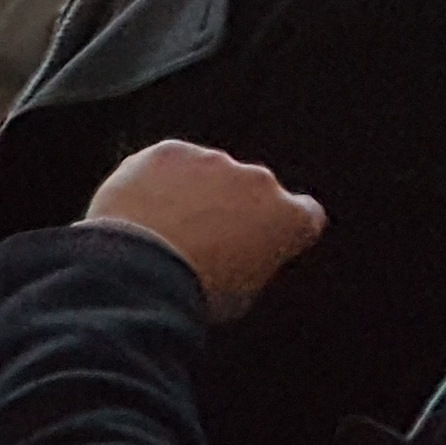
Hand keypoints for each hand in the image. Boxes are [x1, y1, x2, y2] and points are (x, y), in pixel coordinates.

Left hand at [84, 139, 328, 319]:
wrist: (140, 270)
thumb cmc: (196, 293)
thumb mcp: (243, 292)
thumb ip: (252, 259)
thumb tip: (238, 252)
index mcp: (289, 219)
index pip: (305, 214)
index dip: (283, 225)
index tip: (264, 236)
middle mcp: (260, 181)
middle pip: (253, 189)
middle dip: (234, 206)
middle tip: (201, 237)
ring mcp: (214, 161)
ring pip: (208, 173)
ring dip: (194, 191)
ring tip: (162, 228)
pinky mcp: (171, 151)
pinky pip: (169, 164)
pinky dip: (157, 180)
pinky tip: (140, 209)